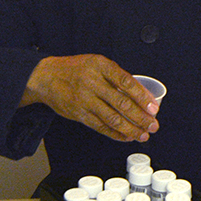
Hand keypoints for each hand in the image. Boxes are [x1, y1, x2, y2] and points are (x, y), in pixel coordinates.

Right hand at [20, 54, 159, 141]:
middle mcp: (93, 82)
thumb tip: (142, 94)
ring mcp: (84, 99)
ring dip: (130, 129)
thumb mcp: (98, 63)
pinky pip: (100, 126)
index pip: (127, 82)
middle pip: (121, 103)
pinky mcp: (78, 114)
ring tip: (142, 134)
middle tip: (153, 125)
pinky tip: (126, 136)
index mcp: (101, 66)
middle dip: (140, 117)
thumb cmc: (77, 69)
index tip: (153, 107)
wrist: (46, 76)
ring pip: (112, 118)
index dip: (142, 96)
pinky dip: (115, 133)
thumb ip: (117, 77)